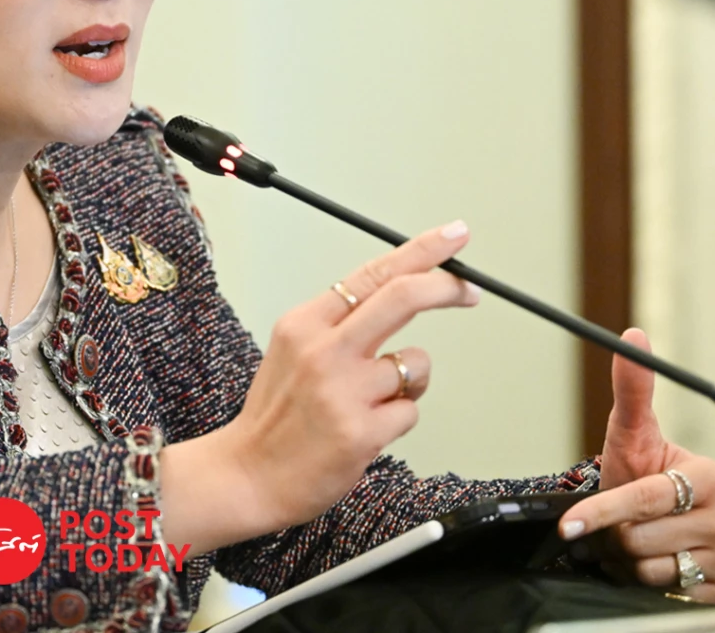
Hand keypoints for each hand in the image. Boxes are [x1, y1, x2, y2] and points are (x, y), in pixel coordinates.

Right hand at [220, 220, 480, 532]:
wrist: (246, 476)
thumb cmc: (275, 417)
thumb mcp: (291, 351)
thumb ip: (339, 326)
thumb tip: (400, 297)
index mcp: (304, 324)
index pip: (372, 273)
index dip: (422, 252)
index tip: (453, 237)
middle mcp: (323, 350)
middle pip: (403, 297)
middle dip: (446, 287)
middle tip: (469, 290)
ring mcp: (342, 391)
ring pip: (416, 364)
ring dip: (410, 382)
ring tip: (372, 403)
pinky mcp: (361, 432)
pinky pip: (409, 411)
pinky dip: (397, 419)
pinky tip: (365, 431)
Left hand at [559, 329, 714, 603]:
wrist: (659, 522)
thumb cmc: (642, 476)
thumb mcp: (632, 435)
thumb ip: (632, 390)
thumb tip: (634, 333)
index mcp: (713, 477)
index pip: (645, 498)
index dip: (603, 511)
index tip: (571, 525)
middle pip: (642, 539)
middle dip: (617, 535)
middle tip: (620, 523)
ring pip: (652, 569)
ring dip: (630, 561)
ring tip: (637, 541)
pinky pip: (669, 594)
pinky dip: (652, 584)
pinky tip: (658, 564)